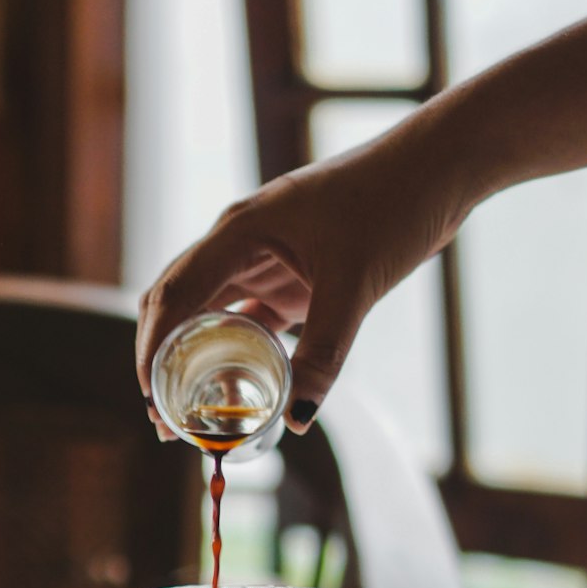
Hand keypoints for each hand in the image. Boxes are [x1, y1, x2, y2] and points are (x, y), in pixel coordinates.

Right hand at [135, 113, 469, 434]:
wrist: (437, 167)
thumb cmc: (392, 204)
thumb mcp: (355, 285)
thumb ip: (323, 353)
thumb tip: (296, 419)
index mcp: (239, 232)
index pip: (173, 295)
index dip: (152, 349)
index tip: (149, 399)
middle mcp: (240, 242)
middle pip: (177, 304)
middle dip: (162, 360)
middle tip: (163, 420)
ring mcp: (264, 257)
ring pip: (209, 313)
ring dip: (194, 359)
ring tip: (189, 412)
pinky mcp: (291, 274)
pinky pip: (248, 317)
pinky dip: (236, 352)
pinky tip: (237, 388)